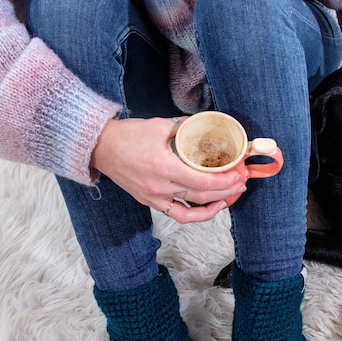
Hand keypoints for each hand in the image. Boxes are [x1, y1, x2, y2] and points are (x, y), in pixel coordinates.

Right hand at [90, 117, 246, 222]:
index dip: (224, 181)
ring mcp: (155, 198)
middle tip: (240, 185)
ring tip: (228, 198)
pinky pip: (177, 215)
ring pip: (191, 212)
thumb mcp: (159, 125)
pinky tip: (206, 208)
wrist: (101, 148)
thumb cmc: (128, 135)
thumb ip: (184, 129)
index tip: (238, 175)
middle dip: (226, 193)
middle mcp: (161, 188)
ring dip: (213, 207)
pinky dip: (194, 215)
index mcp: (165, 168)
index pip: (202, 181)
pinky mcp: (150, 202)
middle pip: (201, 197)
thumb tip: (204, 127)